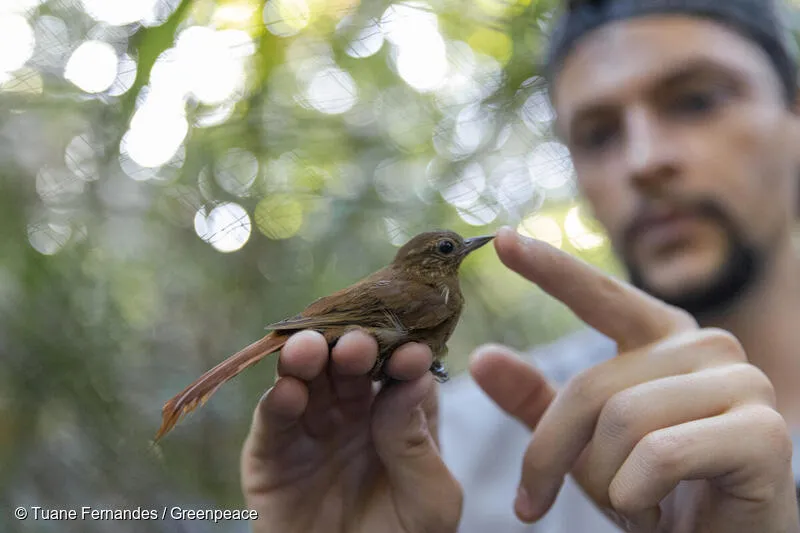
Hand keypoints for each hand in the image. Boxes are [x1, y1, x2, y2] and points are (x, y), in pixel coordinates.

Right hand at [240, 329, 461, 532]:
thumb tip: (413, 381)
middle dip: (352, 347)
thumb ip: (417, 444)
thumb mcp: (429, 499)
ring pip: (307, 379)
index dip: (403, 355)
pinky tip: (288, 391)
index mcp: (398, 414)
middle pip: (349, 364)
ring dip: (307, 358)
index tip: (410, 354)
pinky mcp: (271, 451)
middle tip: (356, 346)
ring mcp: (311, 427)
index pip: (400, 370)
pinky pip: (272, 418)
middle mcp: (353, 411)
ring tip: (311, 349)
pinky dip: (277, 400)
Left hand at [471, 228, 797, 531]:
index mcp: (664, 338)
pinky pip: (661, 454)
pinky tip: (657, 512)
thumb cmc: (655, 491)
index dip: (550, 267)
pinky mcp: (763, 432)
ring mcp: (741, 383)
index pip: (600, 295)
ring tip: (632, 503)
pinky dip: (638, 496)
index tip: (500, 240)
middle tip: (537, 501)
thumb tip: (482, 358)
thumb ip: (538, 401)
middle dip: (554, 456)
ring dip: (606, 483)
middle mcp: (706, 346)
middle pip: (591, 387)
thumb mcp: (584, 444)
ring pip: (623, 421)